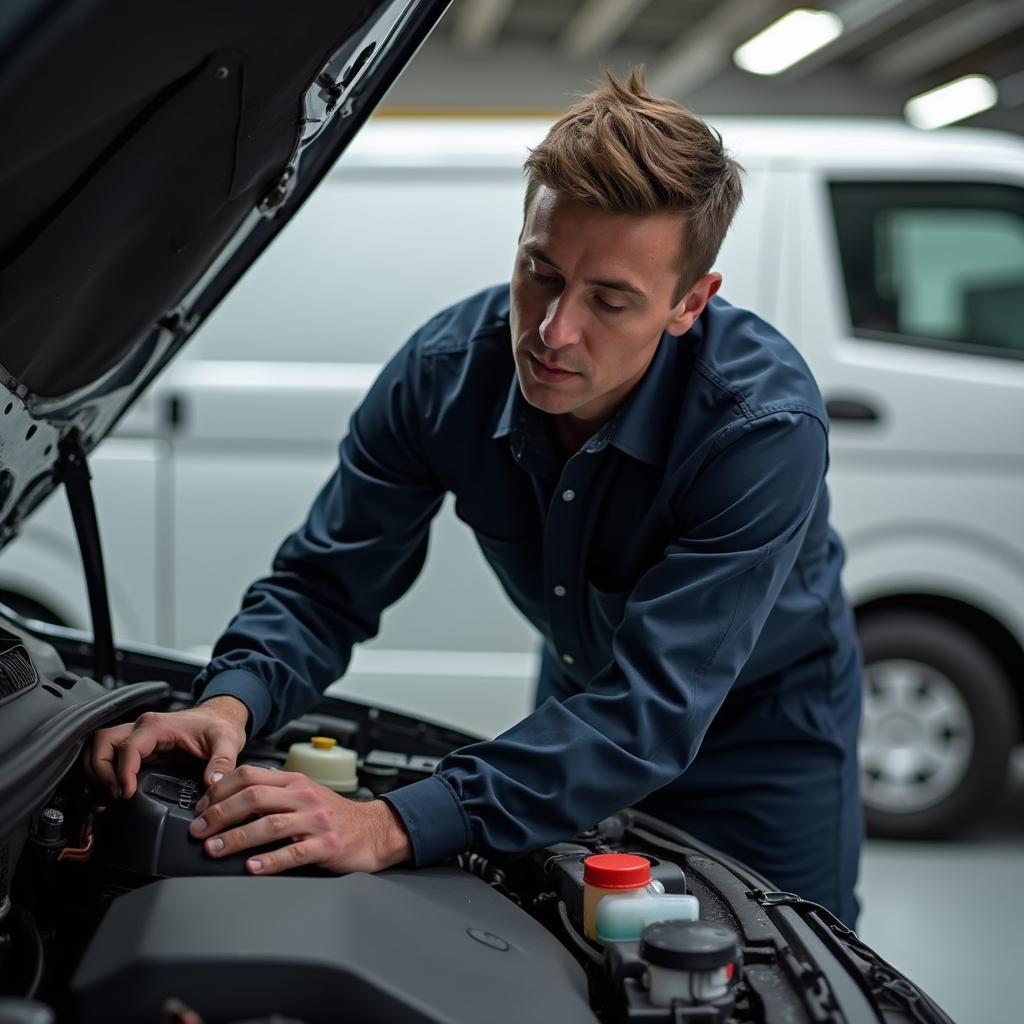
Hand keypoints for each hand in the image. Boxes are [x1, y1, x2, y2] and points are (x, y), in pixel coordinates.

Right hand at [87, 696, 249, 797]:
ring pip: (100, 748)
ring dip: (98, 772)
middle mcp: (141, 728)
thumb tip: (211, 783)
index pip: (127, 747)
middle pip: (102, 743)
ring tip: (113, 794)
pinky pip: (109, 757)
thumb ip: (222, 762)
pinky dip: (104, 773)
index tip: (127, 793)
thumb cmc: (219, 726)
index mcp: (157, 725)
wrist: (220, 719)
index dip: (122, 772)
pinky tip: (115, 791)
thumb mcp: (227, 742)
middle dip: (101, 771)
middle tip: (116, 795)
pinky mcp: (137, 748)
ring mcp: (136, 737)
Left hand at [189, 765, 410, 874]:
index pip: (250, 776)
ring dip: (237, 837)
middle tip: (198, 830)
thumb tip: (226, 800)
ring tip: (214, 849)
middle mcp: (304, 797)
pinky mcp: (327, 846)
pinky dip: (271, 860)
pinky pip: (294, 852)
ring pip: (270, 824)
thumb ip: (272, 794)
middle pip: (255, 797)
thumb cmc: (334, 815)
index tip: (200, 808)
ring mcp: (316, 821)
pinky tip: (253, 867)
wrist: (375, 830)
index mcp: (295, 781)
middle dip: (220, 814)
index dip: (219, 790)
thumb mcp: (303, 795)